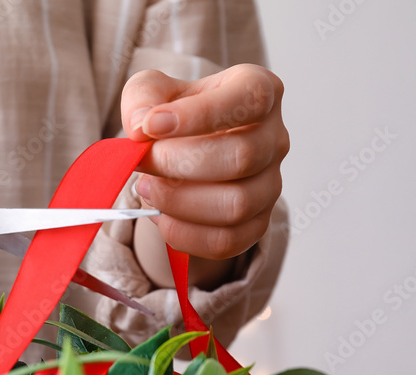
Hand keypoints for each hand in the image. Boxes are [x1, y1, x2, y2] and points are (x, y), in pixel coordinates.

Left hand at [121, 64, 288, 264]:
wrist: (184, 152)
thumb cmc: (175, 114)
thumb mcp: (153, 92)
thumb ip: (142, 98)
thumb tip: (140, 126)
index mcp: (258, 91)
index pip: (248, 99)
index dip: (198, 115)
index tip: (151, 126)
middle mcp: (274, 138)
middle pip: (241, 157)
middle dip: (178, 164)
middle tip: (141, 162)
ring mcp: (271, 184)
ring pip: (237, 205)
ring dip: (179, 202)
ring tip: (145, 188)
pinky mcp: (256, 223)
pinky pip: (227, 241)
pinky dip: (185, 234)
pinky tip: (159, 216)